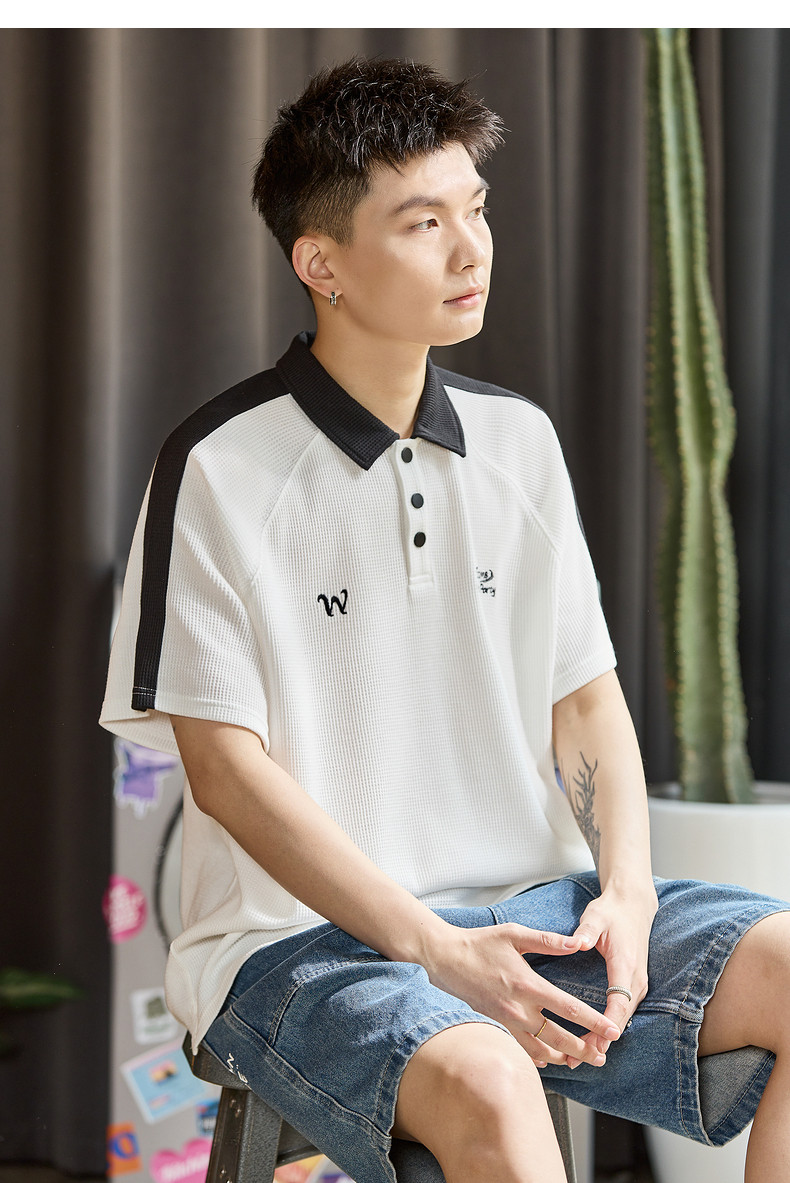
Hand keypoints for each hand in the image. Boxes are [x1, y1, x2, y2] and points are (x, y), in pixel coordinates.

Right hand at [425, 922, 622, 1068]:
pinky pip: (520, 1048)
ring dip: (562, 1058)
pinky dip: (537, 1057)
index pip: (568, 1008)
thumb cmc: (480, 943)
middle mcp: (518, 1008)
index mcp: (527, 984)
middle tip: (601, 1056)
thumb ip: (548, 941)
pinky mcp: (496, 1025)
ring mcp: (505, 1021)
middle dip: (583, 1050)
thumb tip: (577, 943)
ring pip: (540, 1050)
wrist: (445, 958)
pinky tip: (548, 1058)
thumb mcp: (515, 933)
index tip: (612, 1030)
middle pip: (558, 1038)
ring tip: (579, 1061)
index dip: (593, 1021)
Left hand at [564, 880, 657, 1067]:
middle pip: (621, 1018)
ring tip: (582, 1056)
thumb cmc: (611, 912)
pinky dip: (609, 1027)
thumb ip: (586, 931)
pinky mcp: (633, 985)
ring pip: (623, 1018)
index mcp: (626, 965)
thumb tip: (578, 942)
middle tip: (578, 1058)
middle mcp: (635, 979)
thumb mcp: (595, 917)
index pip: (619, 1001)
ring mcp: (637, 983)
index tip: (596, 1042)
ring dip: (605, 1038)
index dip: (608, 1024)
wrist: (632, 906)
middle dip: (602, 1040)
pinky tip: (594, 1040)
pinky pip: (622, 1011)